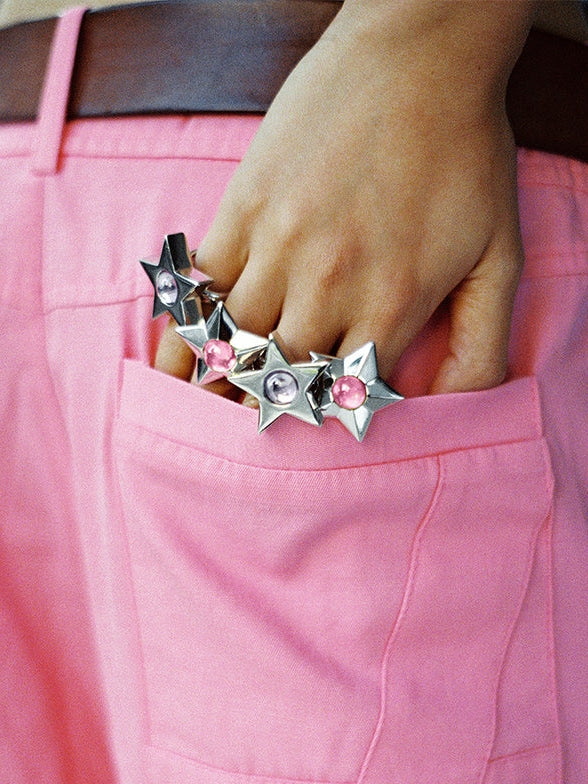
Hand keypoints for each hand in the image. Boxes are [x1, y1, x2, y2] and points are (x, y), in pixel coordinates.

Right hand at [156, 0, 534, 395]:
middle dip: (264, 408)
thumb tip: (452, 410)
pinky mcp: (245, 207)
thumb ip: (482, 345)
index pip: (344, 395)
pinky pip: (199, 285)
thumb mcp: (502, 255)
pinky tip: (172, 358)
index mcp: (393, 304)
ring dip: (218, 382)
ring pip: (234, 340)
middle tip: (248, 430)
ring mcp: (280, 245)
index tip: (306, 427)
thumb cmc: (465, 156)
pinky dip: (184, 329)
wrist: (419, 58)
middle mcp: (330, 285)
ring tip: (203, 410)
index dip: (324, 416)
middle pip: (282, 375)